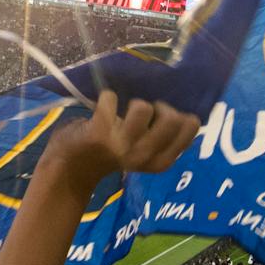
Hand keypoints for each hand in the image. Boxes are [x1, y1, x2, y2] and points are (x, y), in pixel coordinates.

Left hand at [43, 92, 200, 189]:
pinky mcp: (99, 133)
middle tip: (143, 113)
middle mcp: (145, 155)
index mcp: (162, 160)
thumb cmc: (114, 151)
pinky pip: (110, 99)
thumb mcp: (147, 151)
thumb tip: (184, 112)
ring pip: (143, 107)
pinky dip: (106, 98)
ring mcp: (122, 145)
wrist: (73, 166)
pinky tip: (103, 109)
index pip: (190, 126)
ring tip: (124, 113)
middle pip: (172, 117)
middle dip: (159, 106)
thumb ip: (165, 136)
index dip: (178, 115)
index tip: (161, 119)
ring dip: (133, 104)